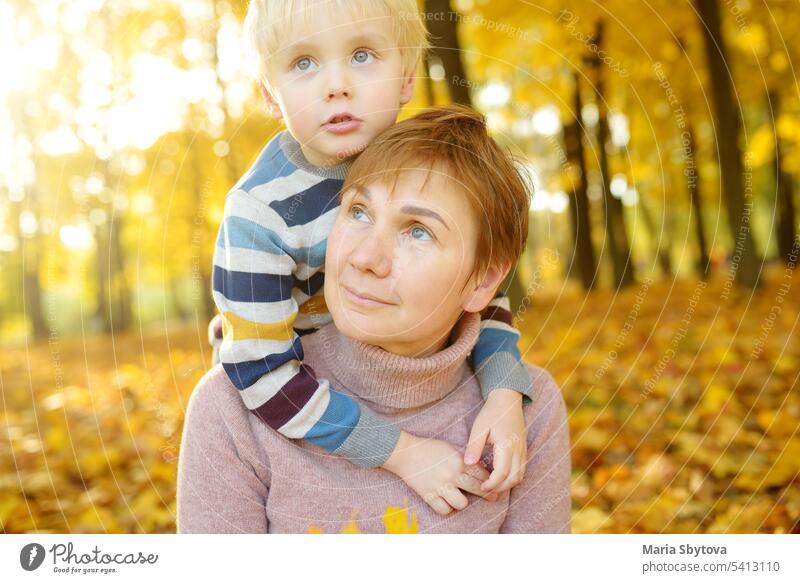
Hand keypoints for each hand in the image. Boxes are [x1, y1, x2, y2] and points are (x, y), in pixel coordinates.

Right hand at [381, 431, 496, 514]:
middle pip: (477, 488)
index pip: (481, 473)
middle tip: (493, 497)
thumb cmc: (429, 448)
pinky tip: (447, 503)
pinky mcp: (429, 495)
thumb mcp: (450, 448)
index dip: (490, 479)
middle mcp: (452, 475)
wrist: (405, 453)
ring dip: (462, 502)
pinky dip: (447, 508)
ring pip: (462, 503)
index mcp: (458, 461)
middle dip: (488, 494)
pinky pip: (444, 510)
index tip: (495, 484)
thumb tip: (480, 468)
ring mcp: (440, 486)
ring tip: (460, 498)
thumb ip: (464, 458)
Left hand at [464, 388, 526, 494]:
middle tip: (485, 491)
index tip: (481, 488)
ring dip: (507, 484)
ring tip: (491, 485)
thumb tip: (468, 464)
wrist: (508, 399)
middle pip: (514, 478)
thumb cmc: (492, 412)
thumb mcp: (479, 427)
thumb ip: (474, 446)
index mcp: (507, 445)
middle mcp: (518, 450)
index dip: (492, 484)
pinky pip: (521, 469)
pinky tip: (498, 476)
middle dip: (500, 488)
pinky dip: (511, 477)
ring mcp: (523, 450)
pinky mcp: (523, 450)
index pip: (502, 473)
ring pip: (520, 475)